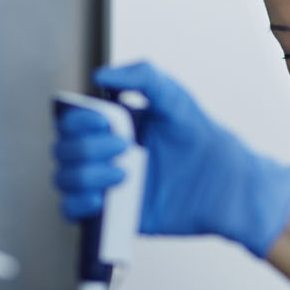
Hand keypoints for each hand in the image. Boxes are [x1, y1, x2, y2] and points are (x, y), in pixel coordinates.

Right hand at [52, 61, 289, 257]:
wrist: (227, 184)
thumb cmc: (203, 139)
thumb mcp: (176, 98)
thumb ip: (144, 76)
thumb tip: (101, 75)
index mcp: (111, 126)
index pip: (71, 121)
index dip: (77, 120)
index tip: (102, 121)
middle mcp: (103, 154)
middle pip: (63, 149)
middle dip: (87, 148)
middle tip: (124, 146)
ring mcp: (107, 185)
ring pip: (64, 180)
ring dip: (84, 175)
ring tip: (123, 174)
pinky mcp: (114, 215)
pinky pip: (74, 213)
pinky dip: (77, 205)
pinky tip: (101, 199)